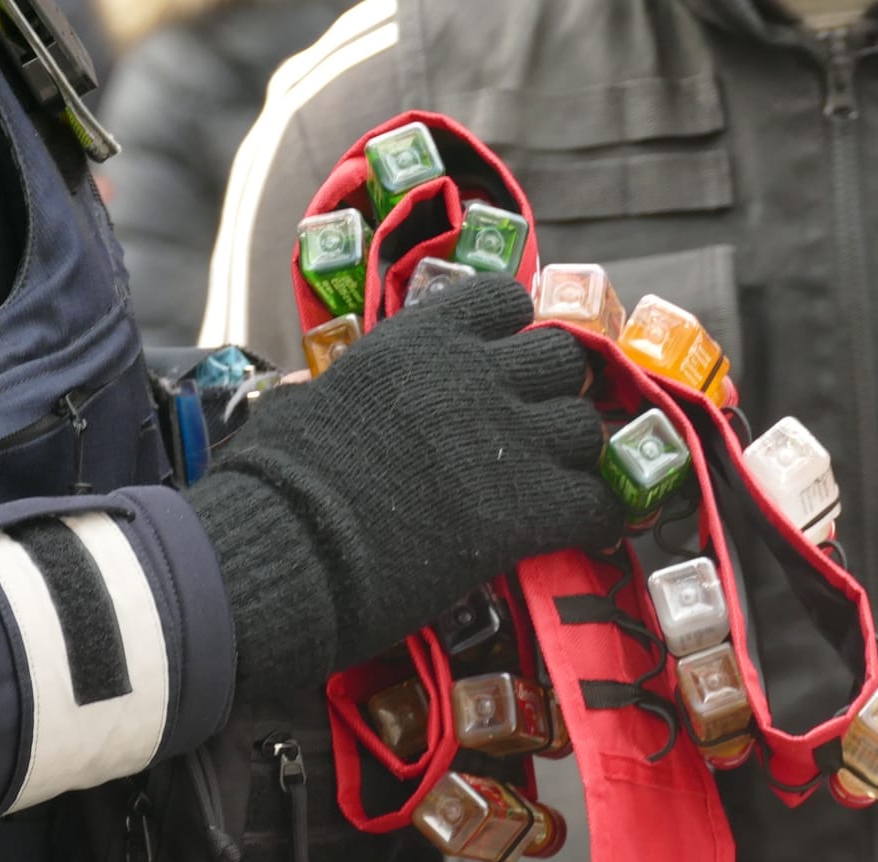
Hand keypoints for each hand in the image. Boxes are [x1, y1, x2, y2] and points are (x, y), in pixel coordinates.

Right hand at [189, 275, 624, 689]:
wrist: (293, 547)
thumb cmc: (277, 483)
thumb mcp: (306, 405)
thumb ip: (343, 390)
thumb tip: (316, 400)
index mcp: (418, 339)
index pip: (505, 298)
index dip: (511, 336)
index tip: (500, 366)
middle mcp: (475, 374)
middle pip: (562, 359)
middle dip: (551, 394)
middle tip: (529, 432)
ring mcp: (510, 437)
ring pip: (587, 428)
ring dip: (572, 458)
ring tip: (550, 488)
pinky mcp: (532, 506)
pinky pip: (600, 502)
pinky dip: (595, 519)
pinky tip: (577, 533)